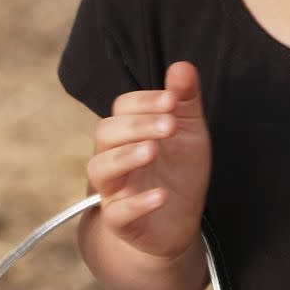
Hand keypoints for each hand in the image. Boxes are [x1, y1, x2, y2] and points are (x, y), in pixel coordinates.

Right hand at [86, 61, 210, 260]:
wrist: (178, 223)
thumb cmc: (178, 172)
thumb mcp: (188, 133)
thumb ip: (185, 101)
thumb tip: (183, 66)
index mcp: (128, 132)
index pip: (122, 107)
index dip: (144, 101)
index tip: (172, 100)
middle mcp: (113, 157)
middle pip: (106, 133)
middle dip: (137, 125)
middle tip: (169, 125)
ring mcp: (114, 190)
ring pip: (101, 169)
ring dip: (125, 157)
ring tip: (152, 150)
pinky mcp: (121, 222)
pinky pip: (118, 213)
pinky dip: (138, 204)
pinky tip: (161, 196)